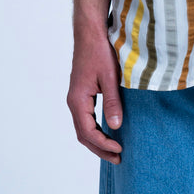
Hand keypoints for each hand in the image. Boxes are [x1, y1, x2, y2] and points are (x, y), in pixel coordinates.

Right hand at [67, 26, 122, 160]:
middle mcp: (73, 102)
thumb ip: (113, 102)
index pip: (88, 132)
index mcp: (78, 100)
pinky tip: (108, 132)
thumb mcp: (110, 77)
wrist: (90, 34)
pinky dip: (95, 131)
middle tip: (118, 159)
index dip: (104, 144)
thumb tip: (115, 126)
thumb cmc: (99, 51)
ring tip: (114, 151)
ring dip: (97, 141)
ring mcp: (76, 99)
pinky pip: (85, 119)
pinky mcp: (82, 94)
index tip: (120, 149)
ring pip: (83, 128)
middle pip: (83, 135)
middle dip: (100, 149)